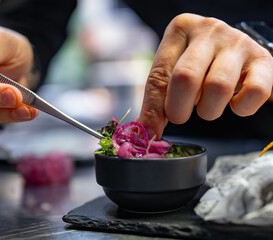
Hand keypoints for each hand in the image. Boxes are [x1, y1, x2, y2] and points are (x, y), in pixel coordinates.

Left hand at [138, 13, 272, 138]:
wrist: (234, 50)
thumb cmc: (197, 63)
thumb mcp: (172, 72)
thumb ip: (157, 99)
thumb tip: (145, 131)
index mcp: (180, 29)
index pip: (159, 75)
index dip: (154, 109)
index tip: (153, 132)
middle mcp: (209, 30)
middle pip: (186, 78)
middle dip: (178, 109)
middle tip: (180, 116)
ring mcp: (237, 42)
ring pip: (218, 87)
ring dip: (208, 110)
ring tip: (206, 106)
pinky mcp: (262, 59)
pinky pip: (255, 92)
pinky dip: (242, 108)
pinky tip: (234, 104)